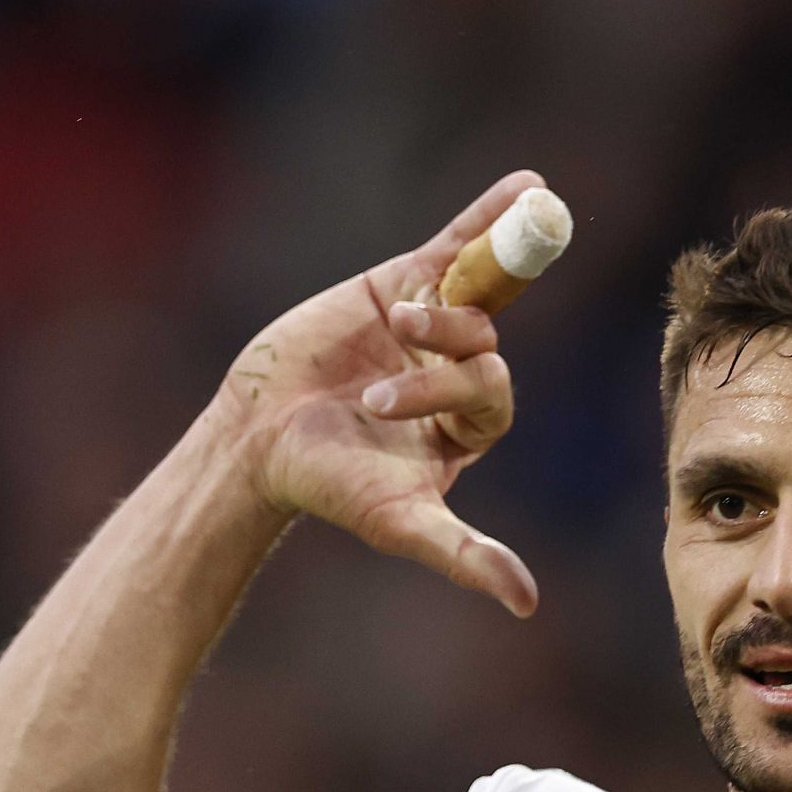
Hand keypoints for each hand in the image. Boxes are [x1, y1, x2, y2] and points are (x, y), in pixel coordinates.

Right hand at [218, 171, 544, 615]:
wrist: (258, 439)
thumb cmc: (330, 486)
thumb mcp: (401, 524)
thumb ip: (467, 556)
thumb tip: (528, 606)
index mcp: (473, 423)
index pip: (493, 391)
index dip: (452, 391)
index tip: (384, 406)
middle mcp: (463, 370)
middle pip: (484, 341)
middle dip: (438, 351)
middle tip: (382, 367)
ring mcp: (436, 322)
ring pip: (476, 290)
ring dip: (452, 293)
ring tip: (404, 312)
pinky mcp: (403, 281)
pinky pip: (462, 244)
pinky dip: (491, 216)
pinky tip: (532, 184)